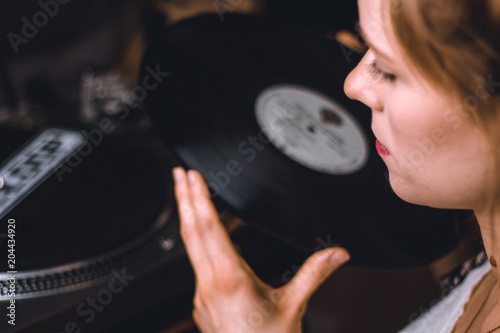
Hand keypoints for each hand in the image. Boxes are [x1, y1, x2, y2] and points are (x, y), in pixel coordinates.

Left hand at [172, 167, 350, 332]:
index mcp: (229, 280)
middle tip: (178, 174)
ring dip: (189, 218)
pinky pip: (197, 264)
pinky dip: (199, 241)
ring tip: (189, 195)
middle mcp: (209, 285)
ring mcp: (202, 295)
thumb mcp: (294, 307)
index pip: (209, 230)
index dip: (200, 199)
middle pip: (191, 233)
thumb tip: (337, 253)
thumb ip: (313, 274)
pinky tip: (208, 236)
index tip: (191, 178)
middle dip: (184, 199)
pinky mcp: (203, 302)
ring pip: (190, 248)